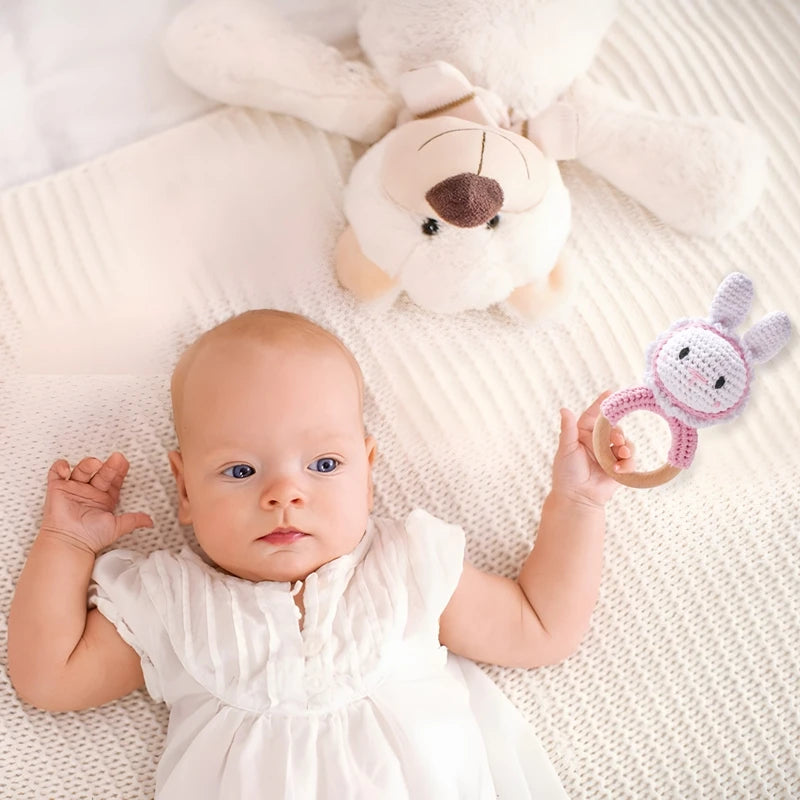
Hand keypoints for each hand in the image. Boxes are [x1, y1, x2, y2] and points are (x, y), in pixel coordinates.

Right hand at [39, 452, 152, 554]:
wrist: (70, 543)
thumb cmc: (91, 537)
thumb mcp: (118, 526)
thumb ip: (134, 520)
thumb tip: (150, 522)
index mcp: (105, 497)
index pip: (114, 479)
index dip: (120, 470)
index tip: (125, 463)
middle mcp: (90, 490)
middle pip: (101, 472)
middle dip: (109, 465)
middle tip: (117, 459)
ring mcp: (74, 488)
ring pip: (82, 469)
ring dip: (88, 464)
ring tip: (95, 464)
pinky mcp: (58, 488)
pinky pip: (57, 472)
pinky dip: (61, 467)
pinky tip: (68, 469)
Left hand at [551, 392, 634, 507]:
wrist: (577, 498)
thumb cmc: (566, 473)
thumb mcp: (566, 448)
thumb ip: (568, 429)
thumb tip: (564, 409)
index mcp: (583, 435)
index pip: (594, 415)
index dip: (602, 404)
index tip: (610, 392)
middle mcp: (597, 443)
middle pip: (615, 428)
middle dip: (618, 432)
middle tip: (616, 439)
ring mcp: (609, 455)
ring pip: (626, 443)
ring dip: (626, 447)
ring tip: (620, 453)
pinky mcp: (619, 467)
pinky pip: (630, 460)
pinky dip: (627, 463)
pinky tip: (617, 470)